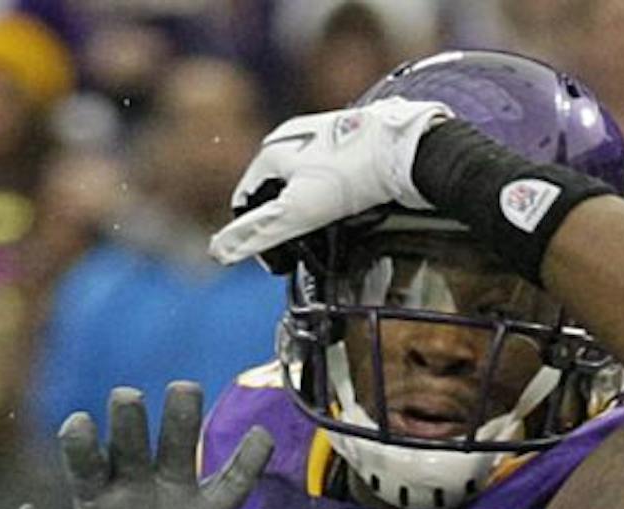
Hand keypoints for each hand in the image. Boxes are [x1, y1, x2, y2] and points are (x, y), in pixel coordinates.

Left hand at [13, 383, 271, 508]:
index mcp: (95, 494)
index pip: (85, 455)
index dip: (82, 438)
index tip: (82, 426)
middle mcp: (133, 483)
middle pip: (131, 437)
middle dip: (129, 416)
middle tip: (128, 400)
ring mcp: (172, 494)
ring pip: (180, 444)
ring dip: (181, 416)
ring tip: (184, 391)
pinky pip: (233, 482)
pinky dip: (248, 459)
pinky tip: (259, 437)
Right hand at [209, 98, 452, 267]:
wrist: (405, 151)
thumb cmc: (350, 179)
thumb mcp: (298, 213)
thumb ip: (257, 234)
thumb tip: (217, 253)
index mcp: (271, 149)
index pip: (244, 199)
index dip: (252, 234)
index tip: (276, 260)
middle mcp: (292, 135)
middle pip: (271, 191)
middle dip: (278, 221)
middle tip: (299, 249)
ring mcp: (320, 134)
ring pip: (298, 182)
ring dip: (302, 209)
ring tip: (322, 231)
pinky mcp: (346, 138)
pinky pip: (323, 174)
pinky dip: (326, 196)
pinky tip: (344, 208)